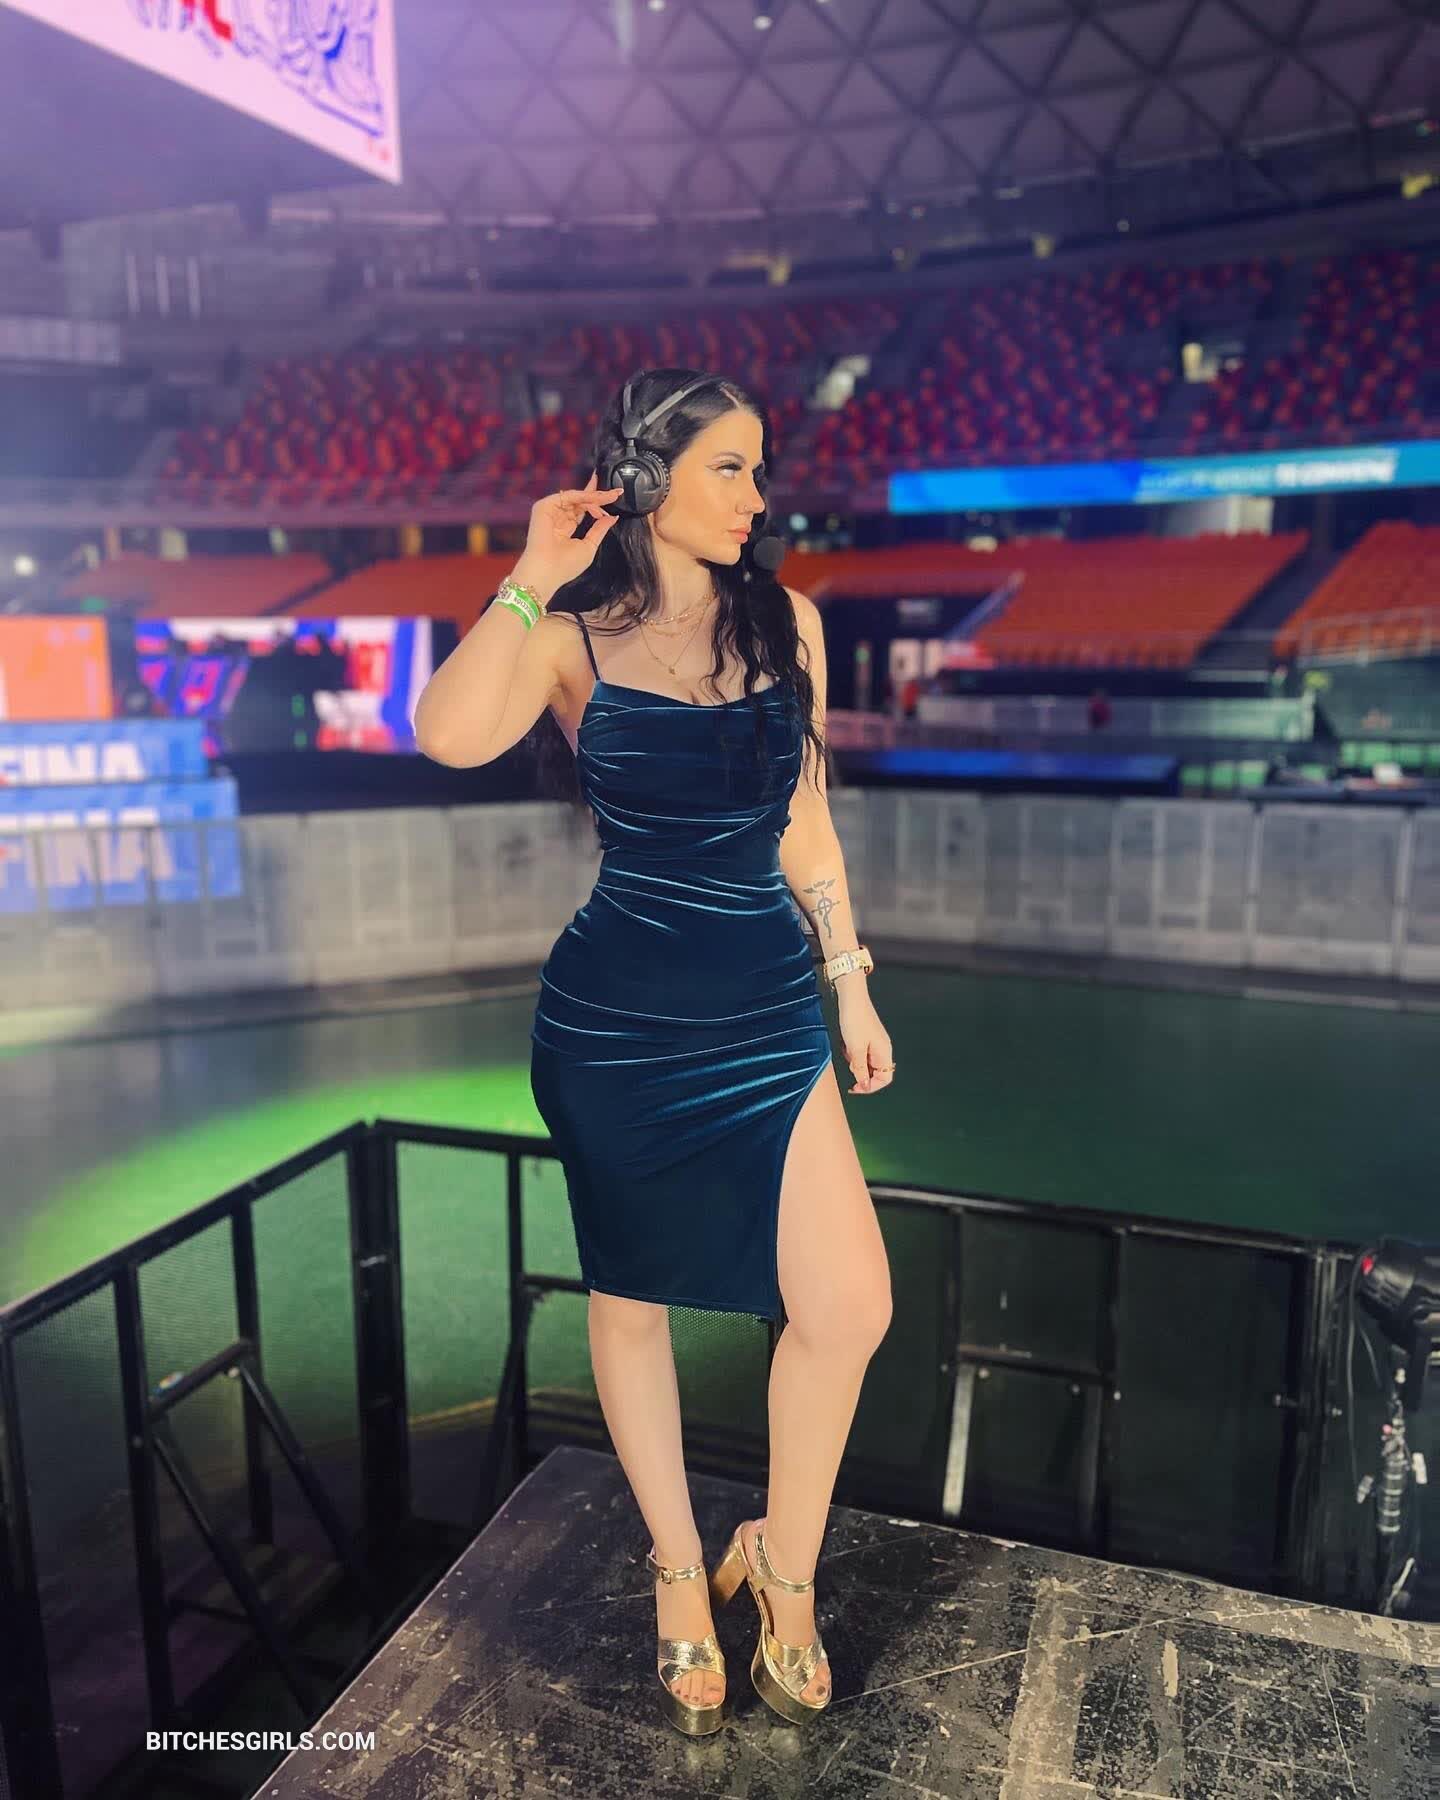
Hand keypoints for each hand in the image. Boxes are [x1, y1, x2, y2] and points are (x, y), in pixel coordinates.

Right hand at [518, 472, 623, 596]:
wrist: (547, 571)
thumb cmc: (566, 565)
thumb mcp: (589, 546)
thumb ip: (599, 529)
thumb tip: (612, 517)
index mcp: (565, 528)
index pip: (581, 510)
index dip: (596, 502)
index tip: (613, 496)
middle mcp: (557, 518)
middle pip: (579, 501)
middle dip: (598, 496)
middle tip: (615, 493)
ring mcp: (550, 511)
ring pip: (576, 498)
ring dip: (594, 498)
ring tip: (608, 500)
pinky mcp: (544, 507)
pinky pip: (567, 496)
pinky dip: (583, 497)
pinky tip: (596, 503)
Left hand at [837, 987, 893, 1093]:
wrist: (851, 999)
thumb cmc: (855, 1021)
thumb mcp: (856, 1049)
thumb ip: (861, 1069)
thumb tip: (866, 1085)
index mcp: (884, 1052)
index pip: (885, 1079)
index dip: (871, 1086)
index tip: (855, 1087)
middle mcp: (883, 1049)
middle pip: (876, 1072)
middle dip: (861, 1072)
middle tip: (850, 1064)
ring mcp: (875, 1043)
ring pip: (866, 1063)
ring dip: (855, 1062)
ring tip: (848, 1050)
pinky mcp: (867, 1038)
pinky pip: (861, 1053)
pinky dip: (853, 1053)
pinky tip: (847, 1044)